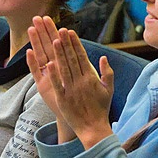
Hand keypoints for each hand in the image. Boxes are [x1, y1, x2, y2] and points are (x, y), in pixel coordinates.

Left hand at [26, 16, 114, 147]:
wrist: (94, 128)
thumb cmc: (101, 108)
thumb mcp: (108, 89)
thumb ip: (107, 73)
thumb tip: (103, 57)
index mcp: (91, 78)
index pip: (81, 56)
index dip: (75, 43)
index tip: (69, 31)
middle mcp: (81, 82)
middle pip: (72, 59)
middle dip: (65, 43)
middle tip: (59, 28)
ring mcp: (72, 90)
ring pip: (64, 68)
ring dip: (59, 53)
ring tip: (53, 39)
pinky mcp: (63, 99)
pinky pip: (57, 85)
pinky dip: (53, 74)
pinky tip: (48, 63)